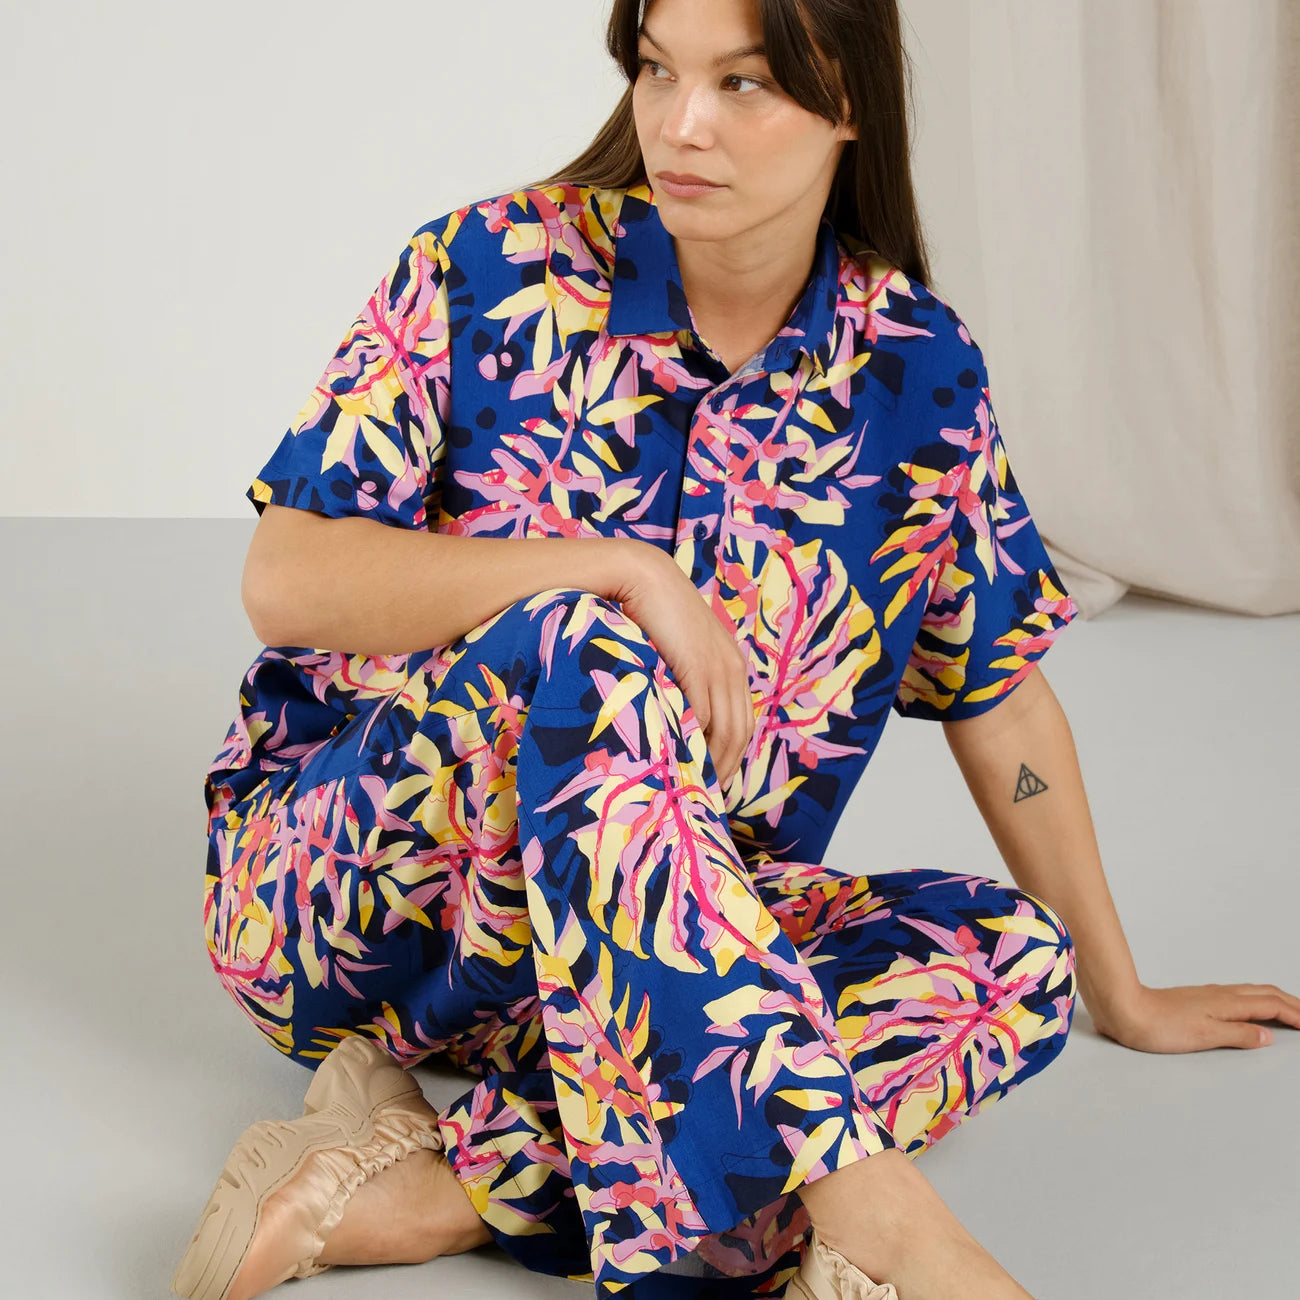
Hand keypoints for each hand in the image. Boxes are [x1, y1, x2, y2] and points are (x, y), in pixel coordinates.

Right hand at [610, 545, 754, 790]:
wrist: (641, 576)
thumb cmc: (651, 614)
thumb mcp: (678, 648)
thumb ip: (686, 677)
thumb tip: (678, 716)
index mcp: (732, 664)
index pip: (743, 721)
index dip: (732, 755)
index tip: (716, 780)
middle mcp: (732, 667)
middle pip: (739, 732)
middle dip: (725, 768)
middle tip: (706, 796)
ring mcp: (717, 667)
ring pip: (724, 731)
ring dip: (711, 763)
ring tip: (693, 788)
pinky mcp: (696, 666)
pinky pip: (700, 715)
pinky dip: (693, 742)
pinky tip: (679, 760)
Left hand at [1092, 982, 1299, 1052]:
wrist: (1124, 1009)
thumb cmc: (1158, 1025)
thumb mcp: (1205, 1035)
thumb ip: (1238, 1035)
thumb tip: (1266, 1036)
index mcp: (1227, 1002)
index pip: (1272, 1006)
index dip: (1297, 1014)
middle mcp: (1221, 995)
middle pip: (1266, 994)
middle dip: (1293, 1003)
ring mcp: (1209, 995)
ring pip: (1253, 992)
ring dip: (1276, 999)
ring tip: (1290, 1010)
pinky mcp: (1197, 1000)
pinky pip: (1238, 995)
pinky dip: (1257, 1000)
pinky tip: (1251, 1008)